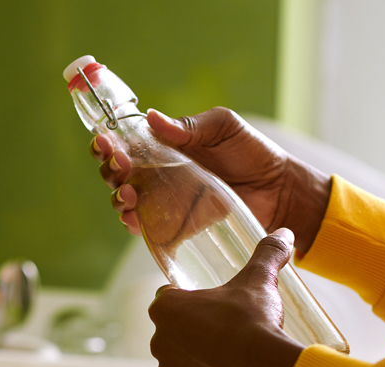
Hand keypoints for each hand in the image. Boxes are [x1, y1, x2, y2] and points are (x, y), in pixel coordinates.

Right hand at [91, 108, 331, 250]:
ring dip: (118, 197)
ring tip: (129, 194)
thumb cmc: (252, 152)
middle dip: (109, 169)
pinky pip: (145, 228)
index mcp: (163, 146)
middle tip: (121, 164)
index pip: (124, 143)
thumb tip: (151, 119)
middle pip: (116, 173)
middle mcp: (156, 174)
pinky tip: (134, 218)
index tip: (107, 141)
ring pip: (124, 201)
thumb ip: (190, 125)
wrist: (277, 190)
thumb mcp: (223, 127)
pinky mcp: (174, 226)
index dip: (108, 142)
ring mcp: (163, 201)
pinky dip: (133, 224)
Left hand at [148, 229, 304, 366]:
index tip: (210, 301)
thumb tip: (284, 233)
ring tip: (230, 350)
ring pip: (182, 357)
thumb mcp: (259, 280)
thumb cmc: (253, 320)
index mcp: (165, 308)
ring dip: (198, 354)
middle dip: (193, 327)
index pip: (169, 296)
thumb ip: (267, 253)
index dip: (189, 297)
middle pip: (174, 328)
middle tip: (225, 324)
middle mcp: (158, 341)